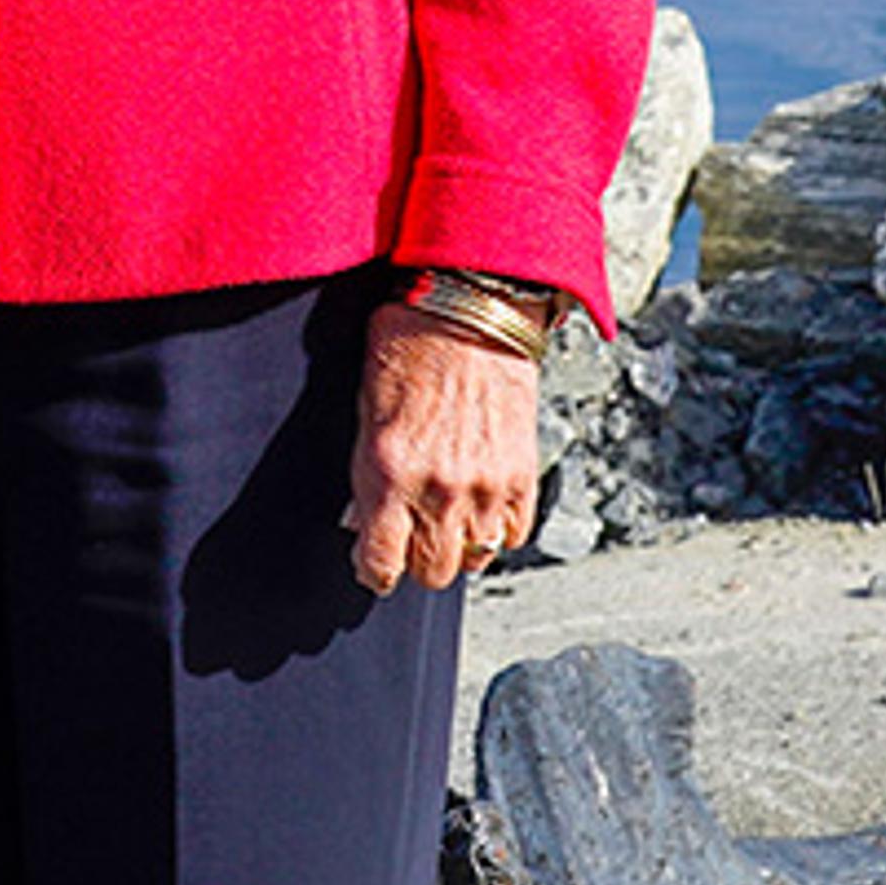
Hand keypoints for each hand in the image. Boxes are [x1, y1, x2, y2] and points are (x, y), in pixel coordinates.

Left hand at [347, 303, 542, 595]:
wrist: (468, 312)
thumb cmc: (407, 347)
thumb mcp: (364, 411)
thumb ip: (366, 475)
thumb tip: (361, 520)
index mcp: (389, 473)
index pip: (381, 562)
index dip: (373, 571)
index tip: (373, 567)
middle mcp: (439, 489)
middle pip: (432, 572)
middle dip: (416, 562)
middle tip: (411, 539)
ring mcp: (486, 486)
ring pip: (474, 559)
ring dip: (459, 547)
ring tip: (448, 521)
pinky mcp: (523, 475)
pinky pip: (514, 534)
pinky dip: (497, 530)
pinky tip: (482, 508)